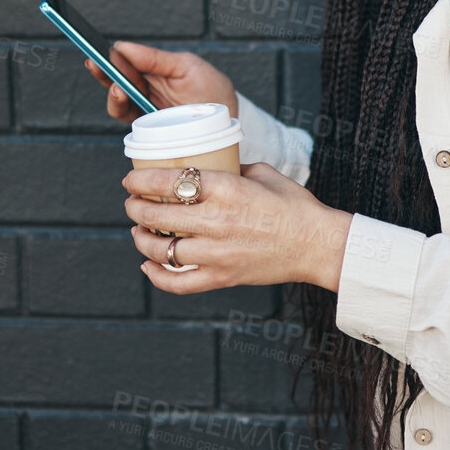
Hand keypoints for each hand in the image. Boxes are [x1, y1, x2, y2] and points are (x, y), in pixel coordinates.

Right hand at [87, 41, 237, 124]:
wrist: (227, 121)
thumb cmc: (211, 90)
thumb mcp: (187, 66)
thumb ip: (155, 58)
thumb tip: (122, 46)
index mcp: (154, 70)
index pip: (126, 62)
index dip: (111, 57)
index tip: (101, 52)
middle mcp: (146, 89)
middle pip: (116, 80)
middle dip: (104, 71)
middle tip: (95, 63)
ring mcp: (145, 109)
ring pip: (118, 101)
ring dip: (113, 92)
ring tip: (117, 86)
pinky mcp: (147, 128)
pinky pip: (127, 118)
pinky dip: (120, 108)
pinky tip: (121, 96)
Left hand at [124, 162, 353, 293]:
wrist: (318, 245)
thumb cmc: (295, 206)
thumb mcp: (263, 172)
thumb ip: (232, 167)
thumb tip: (208, 166)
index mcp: (226, 189)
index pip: (168, 181)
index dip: (140, 180)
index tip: (131, 178)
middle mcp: (217, 221)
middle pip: (157, 214)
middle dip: (135, 207)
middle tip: (132, 202)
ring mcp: (217, 253)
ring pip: (161, 249)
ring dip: (141, 238)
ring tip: (138, 230)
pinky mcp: (222, 277)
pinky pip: (178, 283)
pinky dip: (156, 276)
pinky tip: (147, 265)